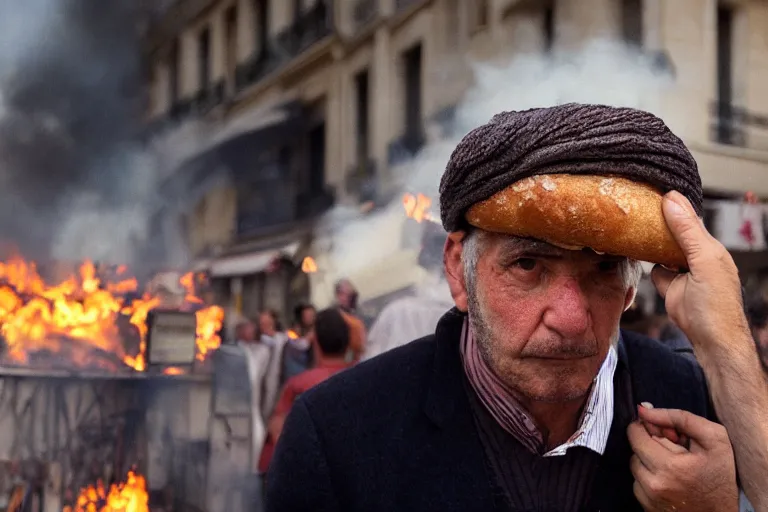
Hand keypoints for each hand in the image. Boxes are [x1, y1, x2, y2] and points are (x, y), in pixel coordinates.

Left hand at [628, 406, 737, 511]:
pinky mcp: (646, 506)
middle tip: (673, 450)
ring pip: (634, 466)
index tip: (663, 431)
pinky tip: (667, 480)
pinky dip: (648, 478)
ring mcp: (648, 498)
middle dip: (650, 444)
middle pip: (634, 449)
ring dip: (648, 461)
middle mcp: (654, 484)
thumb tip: (644, 409)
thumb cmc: (720, 477)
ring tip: (672, 466)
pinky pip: (637, 483)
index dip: (647, 427)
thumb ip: (681, 418)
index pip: (635, 434)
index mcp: (670, 466)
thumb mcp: (714, 440)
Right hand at [651, 191, 750, 353]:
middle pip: (673, 234)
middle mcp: (696, 258)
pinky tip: (637, 256)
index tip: (655, 193)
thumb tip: (673, 200)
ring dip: (650, 244)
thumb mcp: (704, 259)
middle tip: (639, 208)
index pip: (690, 220)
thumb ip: (687, 230)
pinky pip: (655, 270)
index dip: (675, 207)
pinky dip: (647, 266)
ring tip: (633, 228)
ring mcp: (682, 273)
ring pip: (661, 251)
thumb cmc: (716, 303)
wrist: (709, 339)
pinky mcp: (669, 287)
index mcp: (710, 248)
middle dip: (659, 224)